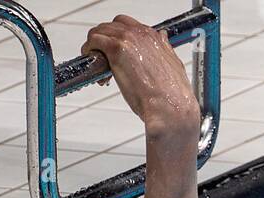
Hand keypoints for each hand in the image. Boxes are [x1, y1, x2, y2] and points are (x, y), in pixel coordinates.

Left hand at [82, 16, 200, 142]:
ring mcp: (128, 39)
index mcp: (153, 37)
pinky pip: (94, 41)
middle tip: (103, 60)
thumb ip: (165, 49)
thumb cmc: (172, 95)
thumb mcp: (174, 64)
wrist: (169, 106)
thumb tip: (162, 39)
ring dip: (94, 47)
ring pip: (99, 32)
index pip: (127, 26)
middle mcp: (140, 34)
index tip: (113, 52)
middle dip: (104, 41)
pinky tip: (93, 66)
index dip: (117, 38)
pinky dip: (89, 50)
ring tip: (97, 66)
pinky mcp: (116, 49)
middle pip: (111, 27)